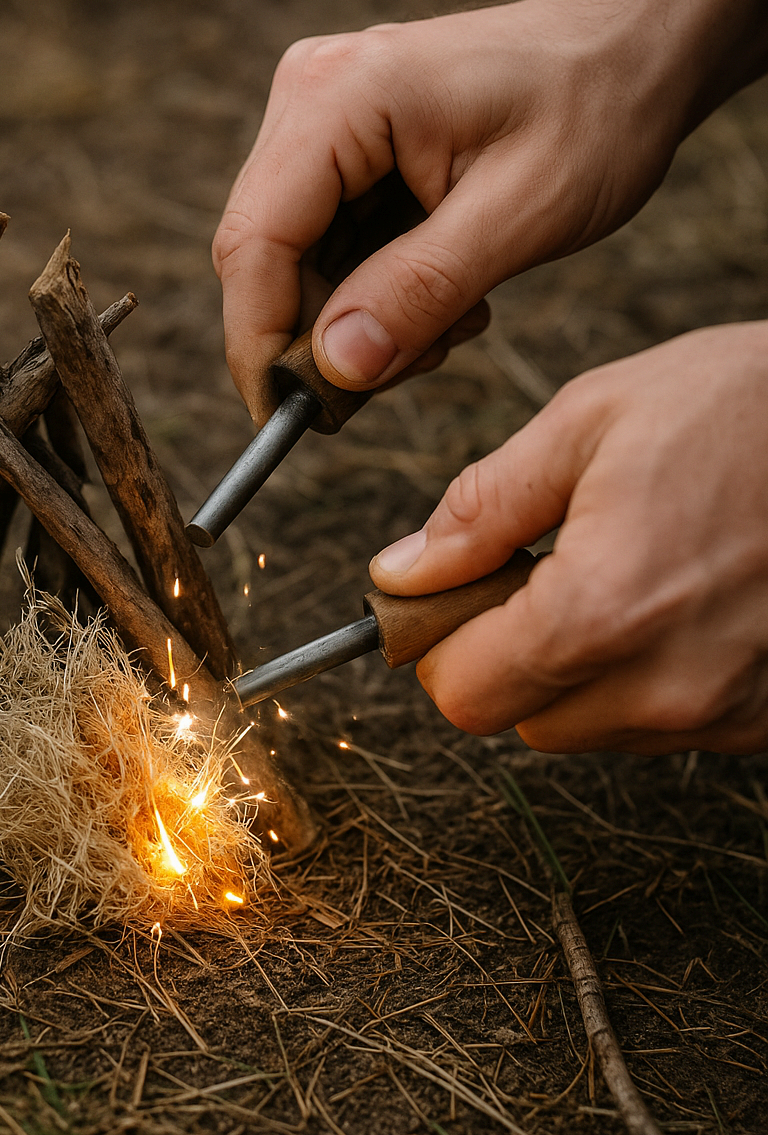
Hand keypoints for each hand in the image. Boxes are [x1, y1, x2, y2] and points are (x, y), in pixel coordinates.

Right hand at [214, 0, 680, 424]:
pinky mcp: (345, 145)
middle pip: (265, 257)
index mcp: (338, 96)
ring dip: (362, 319)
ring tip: (456, 317)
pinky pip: (328, 246)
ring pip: (296, 262)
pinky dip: (377, 293)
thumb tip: (333, 370)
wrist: (636, 50)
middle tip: (420, 361)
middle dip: (326, 336)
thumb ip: (418, 292)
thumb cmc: (596, 113)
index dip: (260, 344)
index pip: (256, 243)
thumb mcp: (520, 215)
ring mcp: (321, 118)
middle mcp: (310, 96)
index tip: (287, 422)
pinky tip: (448, 291)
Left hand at [369, 323, 767, 753]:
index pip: (463, 693)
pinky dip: (641, 675)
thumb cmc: (747, 407)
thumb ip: (481, 509)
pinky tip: (674, 598)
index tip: (455, 591)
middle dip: (503, 653)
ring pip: (587, 727)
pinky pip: (660, 724)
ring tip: (622, 571)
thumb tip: (402, 573)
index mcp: (602, 611)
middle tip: (537, 569)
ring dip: (573, 668)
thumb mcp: (591, 421)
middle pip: (519, 719)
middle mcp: (663, 686)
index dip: (440, 642)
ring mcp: (721, 713)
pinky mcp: (760, 719)